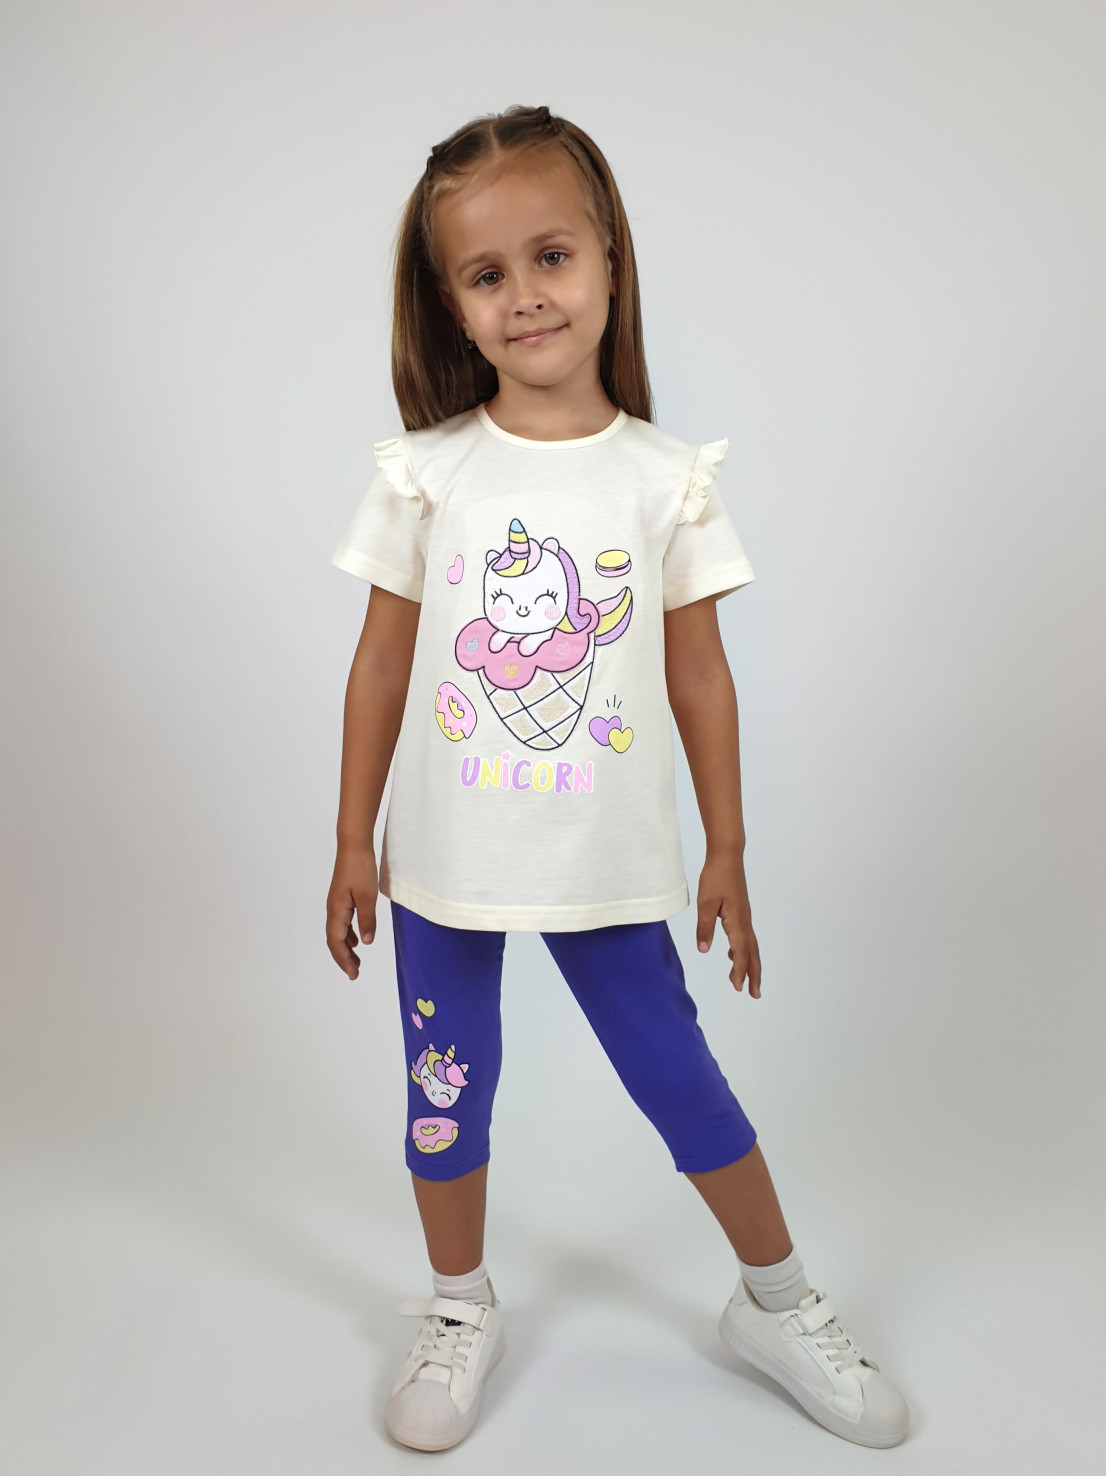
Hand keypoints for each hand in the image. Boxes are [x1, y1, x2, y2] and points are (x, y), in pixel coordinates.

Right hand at [327, 844, 378, 978]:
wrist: (354, 846)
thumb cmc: (360, 868)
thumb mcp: (367, 896)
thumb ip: (367, 920)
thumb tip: (367, 942)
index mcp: (337, 911)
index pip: (336, 942)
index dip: (344, 959)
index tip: (353, 973)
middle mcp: (333, 909)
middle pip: (334, 940)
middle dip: (343, 958)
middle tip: (354, 973)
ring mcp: (337, 904)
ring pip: (338, 932)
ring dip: (346, 948)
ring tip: (357, 961)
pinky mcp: (343, 898)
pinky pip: (343, 922)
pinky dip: (349, 934)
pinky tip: (358, 939)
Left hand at [695, 849, 761, 997]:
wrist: (727, 856)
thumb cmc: (715, 877)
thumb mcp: (705, 903)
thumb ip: (705, 927)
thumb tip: (703, 950)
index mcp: (737, 922)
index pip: (740, 952)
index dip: (739, 971)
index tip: (736, 987)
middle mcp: (744, 921)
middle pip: (752, 953)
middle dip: (753, 974)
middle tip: (754, 994)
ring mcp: (744, 916)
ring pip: (750, 945)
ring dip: (749, 963)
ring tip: (746, 981)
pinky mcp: (740, 911)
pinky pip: (744, 936)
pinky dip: (742, 949)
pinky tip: (731, 954)